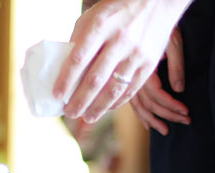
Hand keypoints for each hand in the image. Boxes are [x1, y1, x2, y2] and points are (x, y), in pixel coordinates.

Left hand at [53, 0, 191, 122]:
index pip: (78, 59)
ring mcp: (136, 53)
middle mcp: (119, 40)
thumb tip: (64, 71)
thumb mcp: (92, 18)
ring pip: (114, 88)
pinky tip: (106, 108)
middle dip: (80, 100)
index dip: (66, 80)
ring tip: (87, 117)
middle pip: (95, 79)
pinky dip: (117, 102)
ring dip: (98, 107)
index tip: (57, 95)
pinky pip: (131, 89)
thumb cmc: (116, 11)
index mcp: (100, 27)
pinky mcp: (149, 63)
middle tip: (69, 113)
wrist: (157, 1)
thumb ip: (78, 41)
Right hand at [130, 27, 190, 134]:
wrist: (140, 15)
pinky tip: (149, 124)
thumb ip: (176, 65)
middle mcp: (133, 77)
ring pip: (139, 108)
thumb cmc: (161, 26)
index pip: (157, 95)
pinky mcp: (127, 82)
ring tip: (167, 130)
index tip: (186, 111)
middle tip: (186, 121)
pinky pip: (132, 104)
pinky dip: (141, 116)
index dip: (171, 106)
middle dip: (168, 115)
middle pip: (149, 105)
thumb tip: (179, 89)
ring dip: (154, 120)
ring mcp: (128, 81)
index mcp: (144, 67)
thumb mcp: (174, 41)